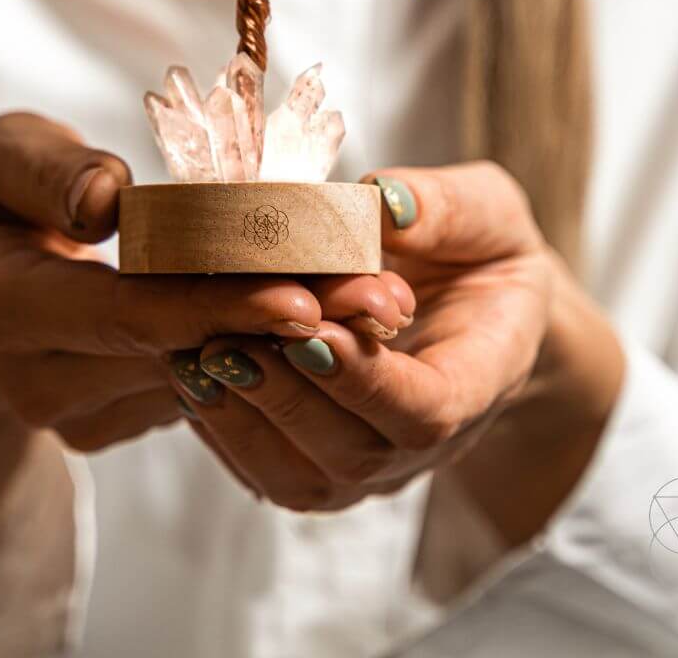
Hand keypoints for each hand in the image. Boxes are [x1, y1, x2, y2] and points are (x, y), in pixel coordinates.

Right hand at [0, 112, 406, 608]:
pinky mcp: (108, 419)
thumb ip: (44, 170)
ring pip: (199, 378)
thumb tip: (108, 202)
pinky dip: (254, 347)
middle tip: (378, 296)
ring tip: (371, 299)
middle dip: (280, 325)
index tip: (302, 292)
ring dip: (283, 341)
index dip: (215, 304)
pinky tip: (321, 311)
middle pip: (178, 353)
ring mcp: (72, 412)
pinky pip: (195, 387)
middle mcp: (33, 379)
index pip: (123, 313)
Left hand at [171, 162, 623, 531]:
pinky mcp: (322, 462)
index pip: (427, 412)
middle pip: (353, 452)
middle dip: (287, 395)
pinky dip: (223, 428)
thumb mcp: (487, 211)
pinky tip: (190, 374)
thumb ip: (446, 207)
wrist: (476, 303)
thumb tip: (384, 201)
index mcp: (479, 378)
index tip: (314, 333)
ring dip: (245, 417)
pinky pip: (268, 472)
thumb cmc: (481, 251)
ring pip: (302, 477)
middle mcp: (426, 441)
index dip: (366, 382)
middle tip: (233, 340)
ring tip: (199, 355)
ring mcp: (373, 464)